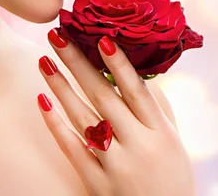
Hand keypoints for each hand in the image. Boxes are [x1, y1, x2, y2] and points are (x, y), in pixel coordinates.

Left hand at [37, 28, 195, 195]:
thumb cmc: (172, 176)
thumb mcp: (174, 140)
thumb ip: (158, 108)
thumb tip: (139, 73)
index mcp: (161, 132)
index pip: (137, 91)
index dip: (119, 64)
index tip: (102, 38)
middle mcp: (138, 145)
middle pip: (104, 97)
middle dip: (79, 64)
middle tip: (59, 36)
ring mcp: (116, 165)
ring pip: (84, 119)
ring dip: (61, 87)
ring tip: (44, 62)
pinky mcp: (97, 183)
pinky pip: (72, 149)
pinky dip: (56, 125)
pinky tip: (42, 101)